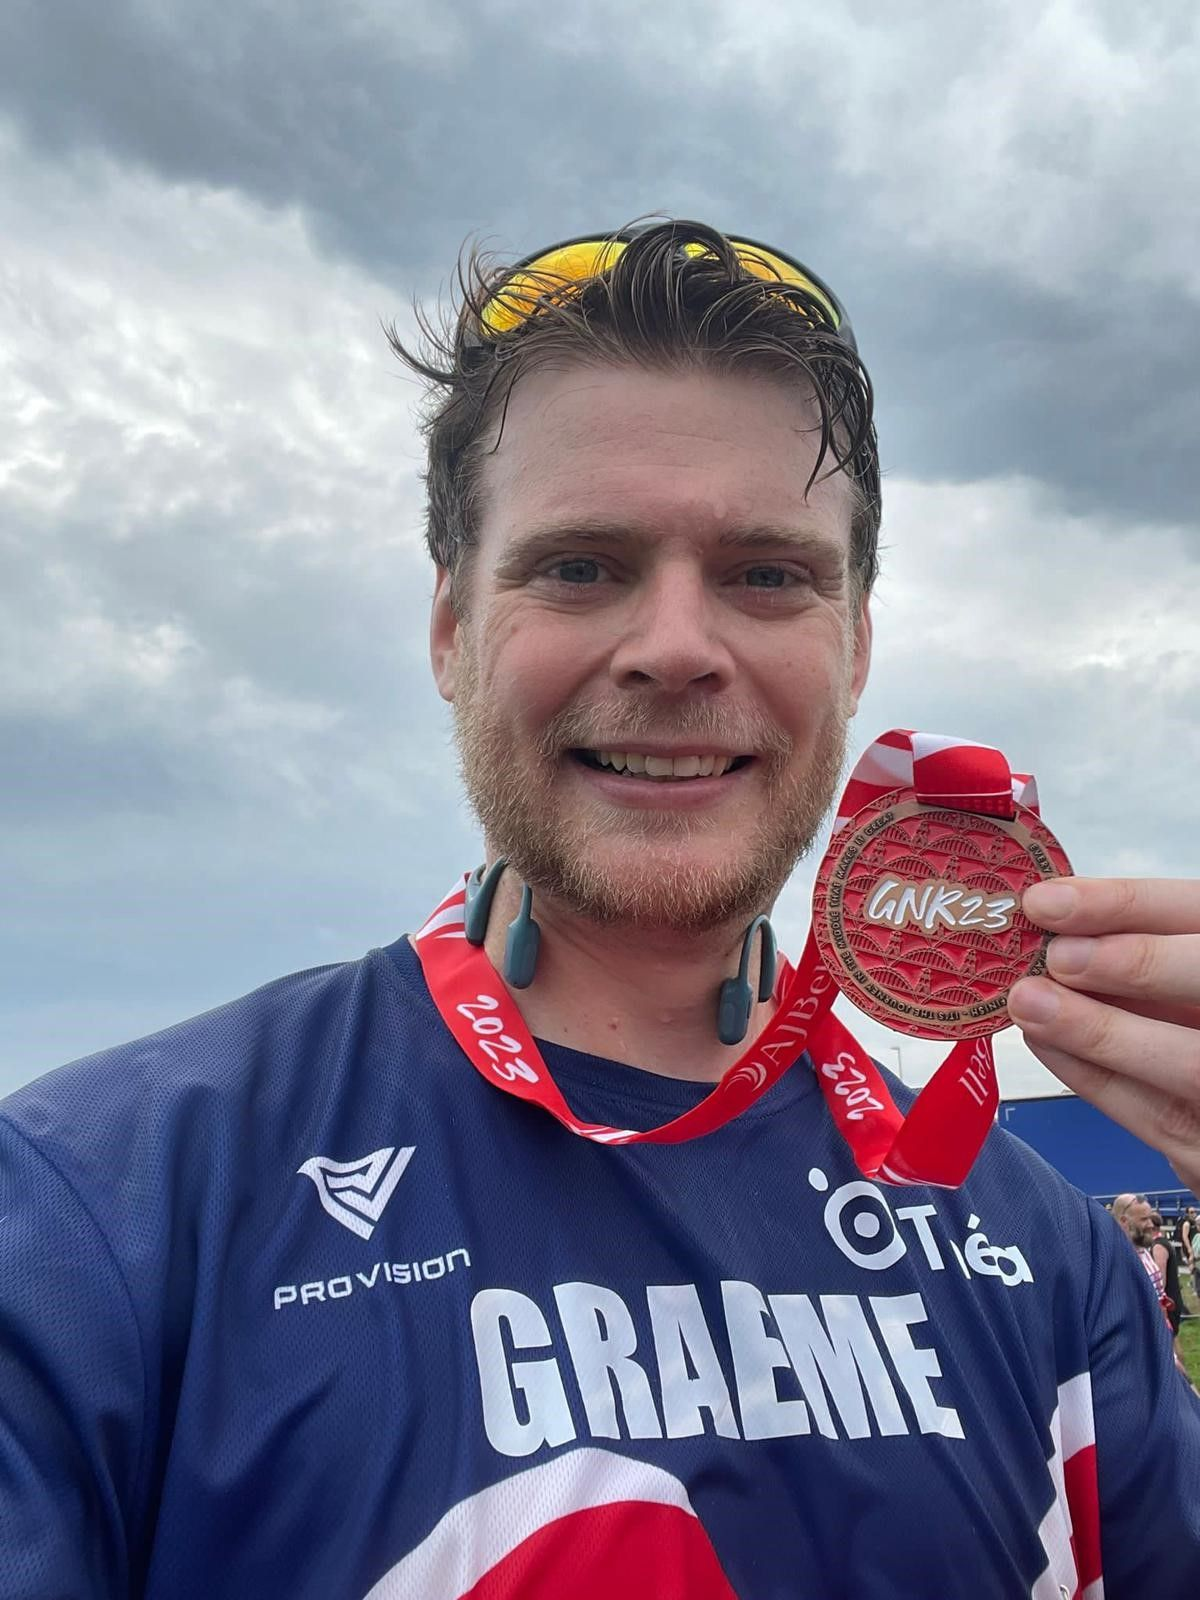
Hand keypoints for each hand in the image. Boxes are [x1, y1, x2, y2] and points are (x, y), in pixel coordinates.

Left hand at [1007, 878, 1199, 1195]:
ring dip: (1098, 1031)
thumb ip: (1136, 946)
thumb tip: (1049, 922)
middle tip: (1057, 957)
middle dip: (1135, 964)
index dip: (1124, 903)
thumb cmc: (1183, 1021)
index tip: (1047, 901)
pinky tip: (1045, 1042)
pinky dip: (1094, 1077)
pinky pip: (1157, 1115)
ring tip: (1030, 1003)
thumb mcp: (1171, 974)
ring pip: (1187, 1062)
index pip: (1195, 910)